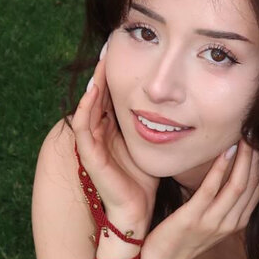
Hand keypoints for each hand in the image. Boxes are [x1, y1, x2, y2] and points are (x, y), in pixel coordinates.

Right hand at [71, 46, 160, 223]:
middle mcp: (98, 134)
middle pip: (97, 95)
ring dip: (93, 84)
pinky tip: (94, 91)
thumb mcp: (151, 144)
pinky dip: (86, 108)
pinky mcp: (88, 156)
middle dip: (103, 72)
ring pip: (87, 106)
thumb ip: (156, 124)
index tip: (124, 51)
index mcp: (111, 130)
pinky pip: (82, 127)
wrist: (137, 211)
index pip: (109, 95)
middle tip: (110, 47)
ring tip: (102, 62)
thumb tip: (176, 103)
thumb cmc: (145, 181)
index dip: (115, 74)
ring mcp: (91, 144)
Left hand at [141, 137, 258, 258]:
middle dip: (258, 158)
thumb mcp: (211, 221)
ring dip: (244, 159)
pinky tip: (225, 151)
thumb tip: (230, 172)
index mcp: (238, 222)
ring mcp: (213, 222)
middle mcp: (231, 223)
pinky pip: (210, 190)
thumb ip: (223, 201)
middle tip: (258, 131)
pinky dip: (219, 169)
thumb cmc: (184, 239)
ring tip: (246, 136)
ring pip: (237, 186)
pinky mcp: (193, 219)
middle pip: (252, 185)